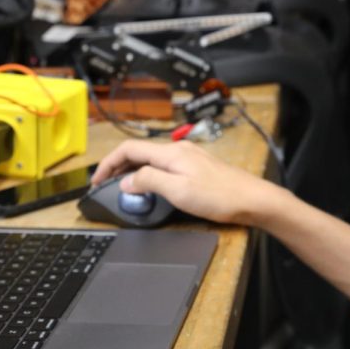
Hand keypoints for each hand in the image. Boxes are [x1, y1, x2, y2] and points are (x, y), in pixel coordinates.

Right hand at [91, 139, 286, 226]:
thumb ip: (149, 182)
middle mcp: (178, 150)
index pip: (130, 149)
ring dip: (132, 170)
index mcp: (171, 153)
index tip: (97, 179)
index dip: (108, 163)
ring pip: (151, 159)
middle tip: (103, 184)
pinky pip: (163, 166)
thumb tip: (127, 180)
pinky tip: (149, 186)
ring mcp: (188, 157)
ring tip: (121, 186)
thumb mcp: (178, 192)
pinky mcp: (196, 167)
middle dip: (117, 166)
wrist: (252, 199)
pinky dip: (148, 173)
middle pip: (139, 152)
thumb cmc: (220, 196)